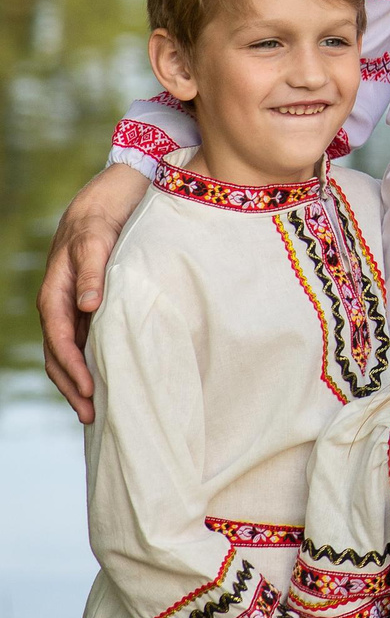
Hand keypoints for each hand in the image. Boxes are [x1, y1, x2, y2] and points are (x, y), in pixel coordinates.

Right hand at [42, 164, 150, 421]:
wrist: (104, 200)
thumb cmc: (101, 219)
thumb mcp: (98, 241)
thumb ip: (94, 272)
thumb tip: (89, 306)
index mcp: (56, 294)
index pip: (60, 342)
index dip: (74, 369)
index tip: (90, 393)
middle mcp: (60, 304)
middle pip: (60, 356)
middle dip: (74, 387)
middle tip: (94, 417)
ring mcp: (71, 306)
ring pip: (69, 352)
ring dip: (80, 380)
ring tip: (97, 408)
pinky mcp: (87, 304)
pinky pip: (82, 340)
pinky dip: (89, 362)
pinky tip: (106, 377)